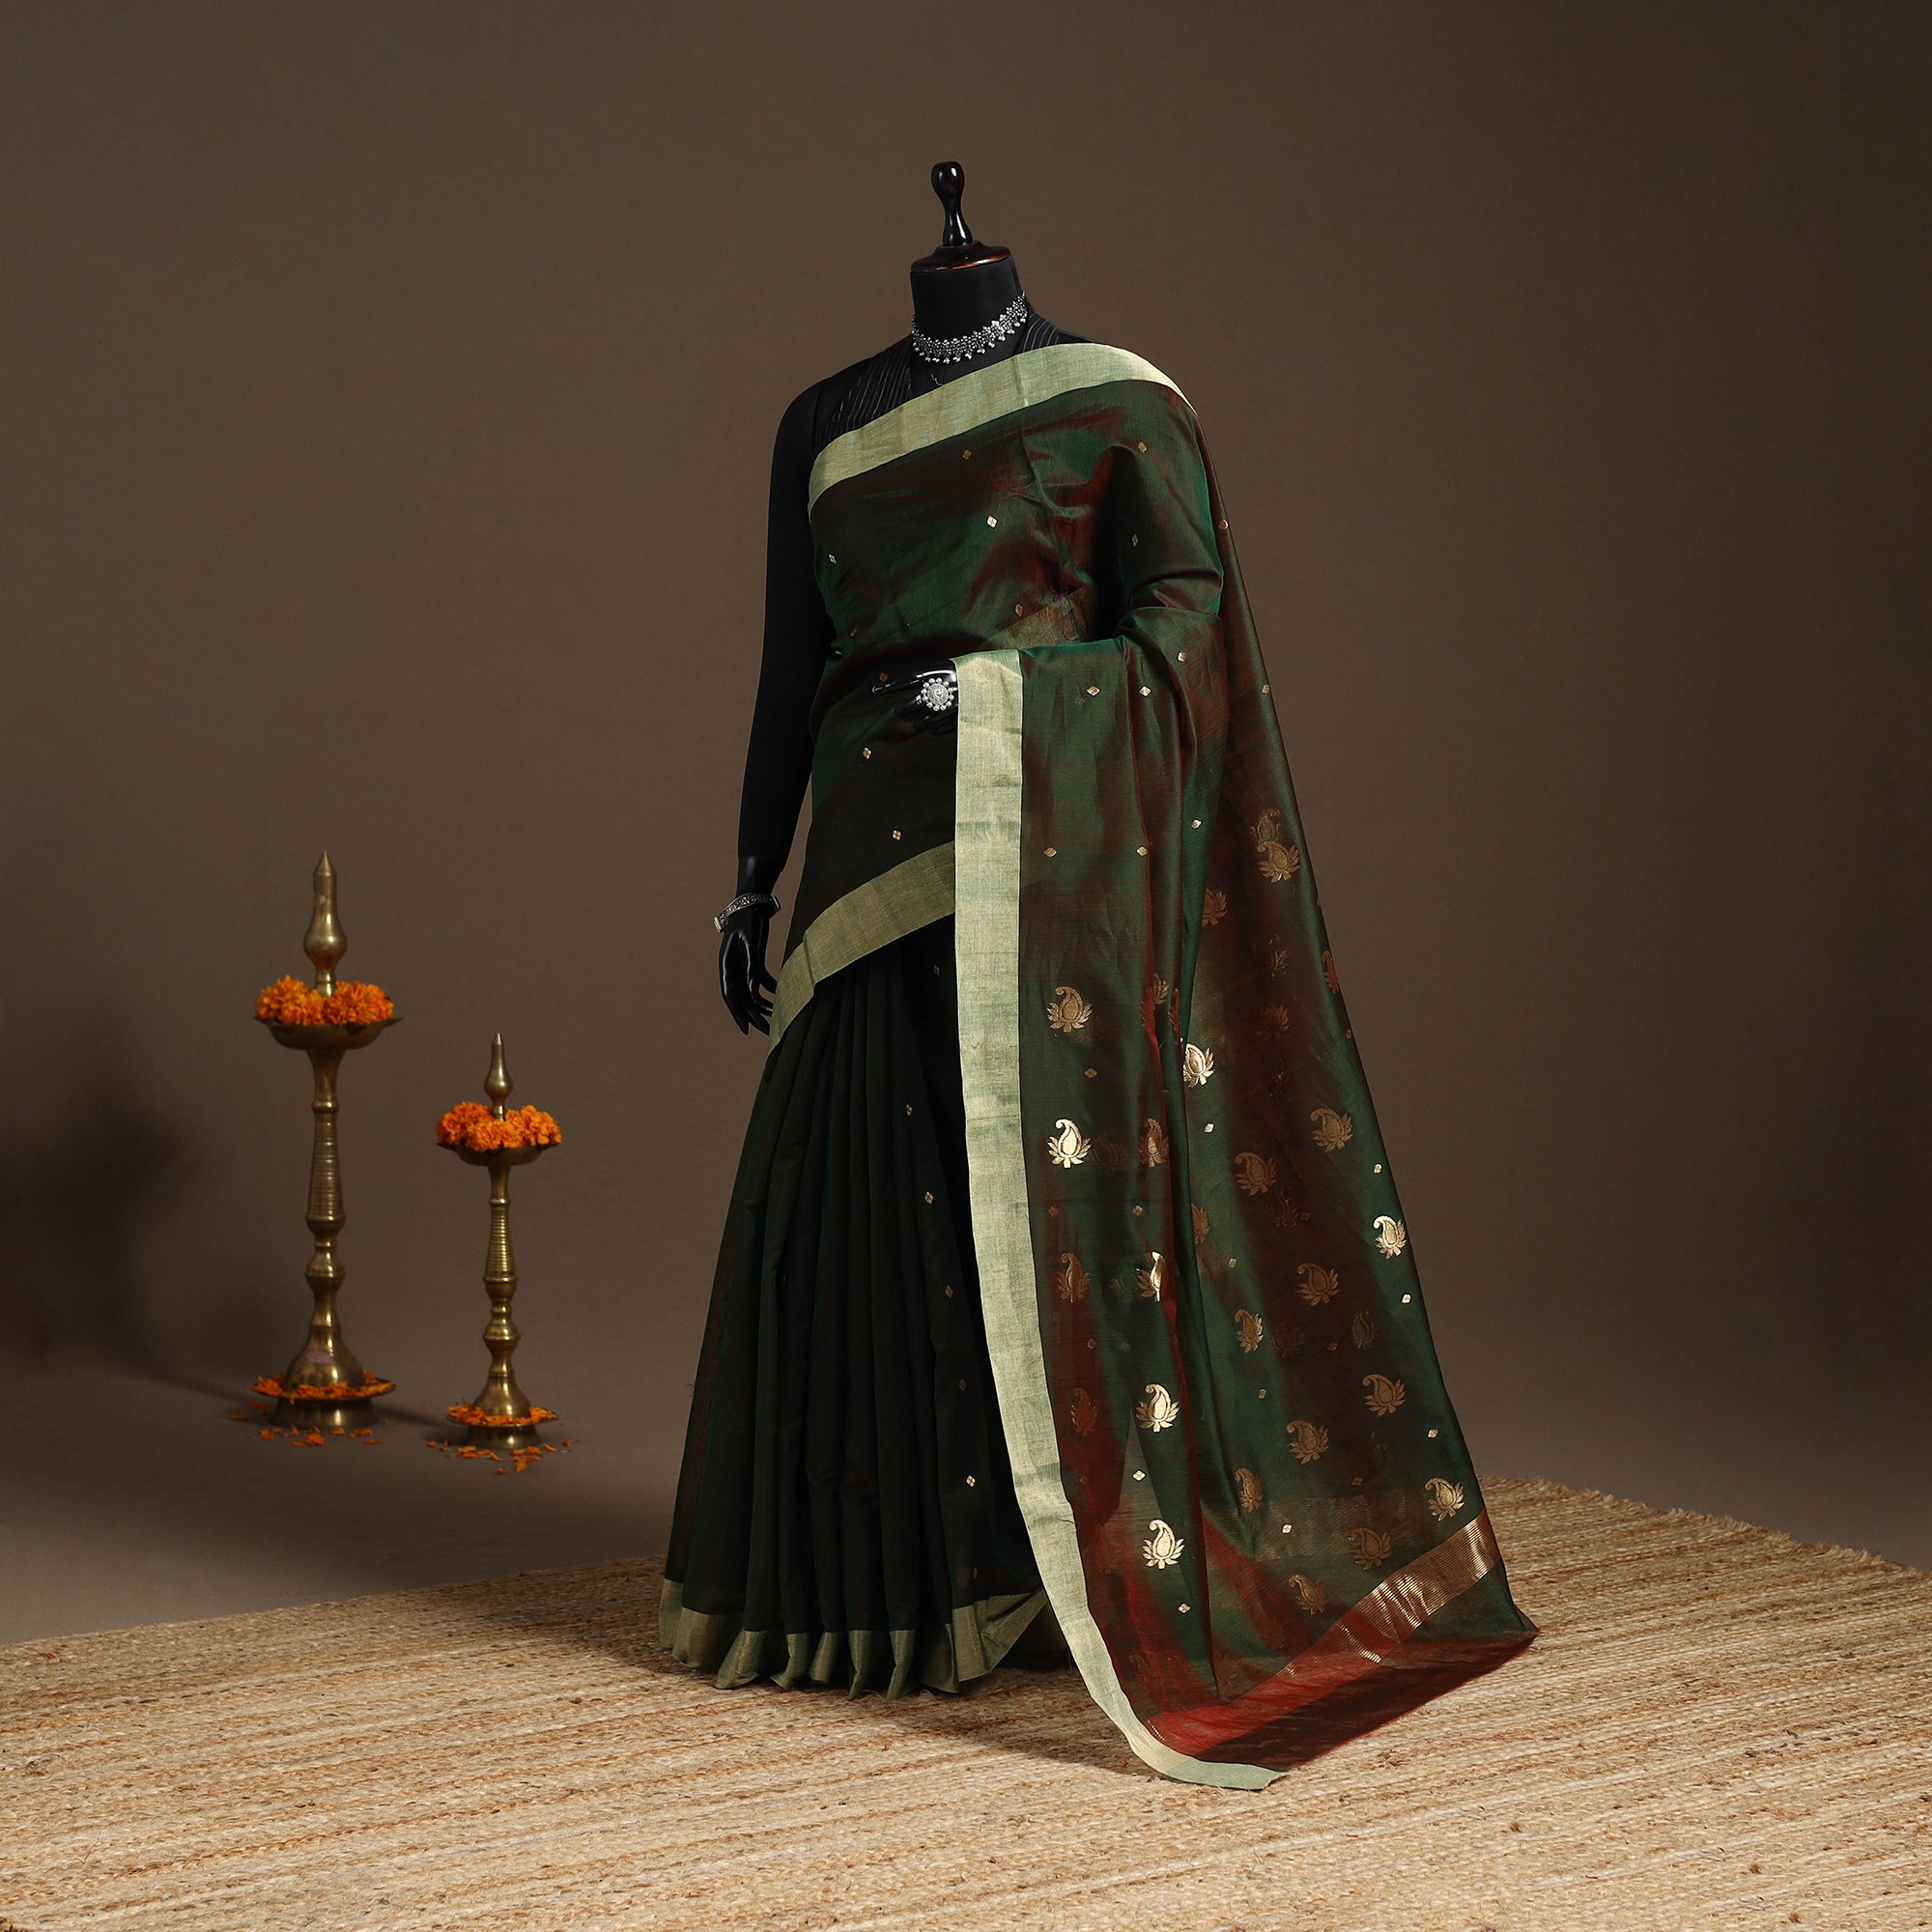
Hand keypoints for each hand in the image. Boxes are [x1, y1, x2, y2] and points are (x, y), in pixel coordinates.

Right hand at [719, 904, 776, 1033]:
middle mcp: (732, 967)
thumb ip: (752, 966)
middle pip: (741, 997)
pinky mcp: (753, 959)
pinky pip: (759, 979)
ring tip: (775, 1018)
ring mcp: (742, 964)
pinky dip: (769, 989)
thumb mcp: (751, 942)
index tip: (746, 1029)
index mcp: (726, 964)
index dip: (737, 1013)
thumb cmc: (749, 919)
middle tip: (766, 1031)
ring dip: (762, 1004)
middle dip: (753, 1015)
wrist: (752, 901)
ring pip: (750, 991)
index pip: (729, 994)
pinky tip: (779, 997)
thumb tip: (753, 989)